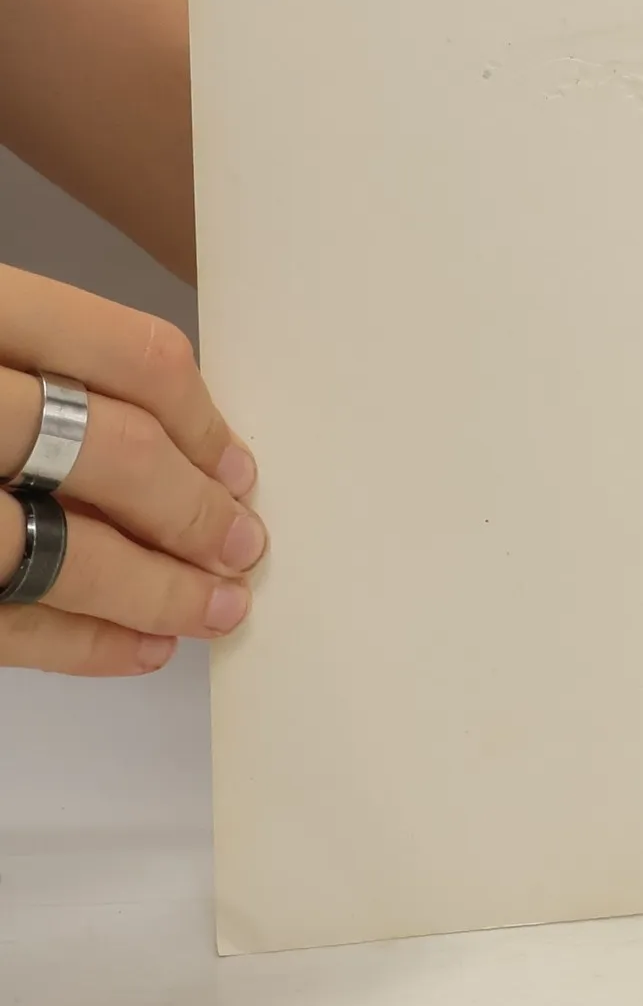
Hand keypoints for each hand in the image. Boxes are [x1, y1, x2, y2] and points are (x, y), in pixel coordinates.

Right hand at [0, 264, 262, 675]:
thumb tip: (180, 446)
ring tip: (214, 608)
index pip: (124, 356)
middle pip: (108, 452)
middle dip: (195, 512)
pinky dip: (78, 644)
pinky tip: (137, 649)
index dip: (203, 419)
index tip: (238, 464)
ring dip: (156, 591)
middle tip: (244, 545)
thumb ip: (35, 369)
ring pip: (60, 551)